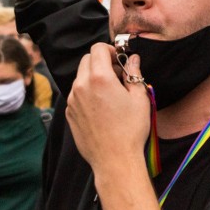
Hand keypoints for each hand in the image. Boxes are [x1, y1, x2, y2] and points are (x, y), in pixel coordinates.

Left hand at [66, 43, 150, 173]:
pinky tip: (102, 108)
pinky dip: (87, 93)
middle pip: (87, 60)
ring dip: (94, 78)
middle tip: (117, 76)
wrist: (115, 160)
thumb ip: (134, 74)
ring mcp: (73, 100)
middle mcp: (81, 86)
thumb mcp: (140, 98)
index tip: (119, 60)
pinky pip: (76, 94)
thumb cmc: (130, 130)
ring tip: (110, 94)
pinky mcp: (70, 113)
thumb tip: (133, 59)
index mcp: (99, 78)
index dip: (110, 50)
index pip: (98, 49)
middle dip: (101, 62)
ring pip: (80, 77)